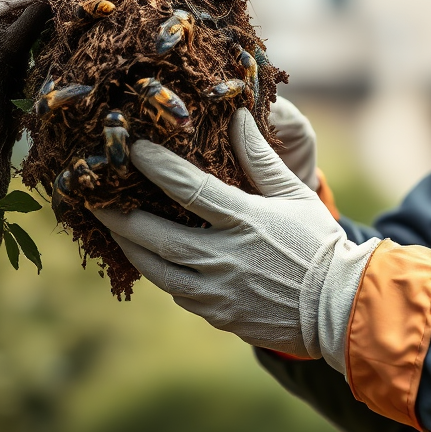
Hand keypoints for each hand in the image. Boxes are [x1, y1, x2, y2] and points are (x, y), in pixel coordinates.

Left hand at [89, 109, 378, 367]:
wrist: (337, 308)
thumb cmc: (318, 244)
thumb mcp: (294, 195)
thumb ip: (261, 158)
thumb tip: (237, 117)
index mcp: (245, 221)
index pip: (190, 188)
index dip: (157, 166)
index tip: (131, 149)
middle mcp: (224, 257)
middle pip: (155, 235)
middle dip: (119, 216)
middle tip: (93, 199)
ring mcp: (216, 291)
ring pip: (156, 269)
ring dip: (131, 247)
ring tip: (112, 228)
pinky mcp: (216, 314)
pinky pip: (177, 291)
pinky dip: (159, 271)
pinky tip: (151, 257)